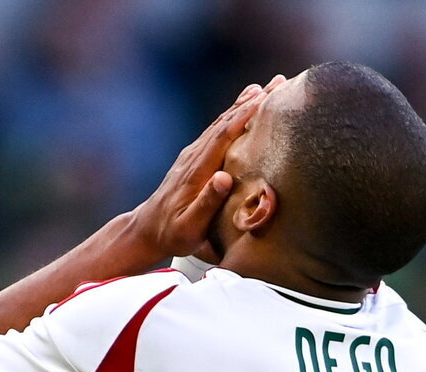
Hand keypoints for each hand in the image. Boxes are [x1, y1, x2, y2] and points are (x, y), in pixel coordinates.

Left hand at [132, 77, 284, 261]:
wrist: (147, 230)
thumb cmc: (172, 235)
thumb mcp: (189, 227)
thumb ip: (206, 204)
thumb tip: (224, 178)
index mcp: (196, 172)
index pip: (222, 137)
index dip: (243, 117)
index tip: (265, 99)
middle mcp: (194, 157)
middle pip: (224, 122)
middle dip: (251, 102)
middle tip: (278, 83)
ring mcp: (193, 155)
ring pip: (221, 123)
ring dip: (244, 104)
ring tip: (267, 88)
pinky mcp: (194, 157)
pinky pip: (217, 131)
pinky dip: (233, 116)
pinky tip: (243, 107)